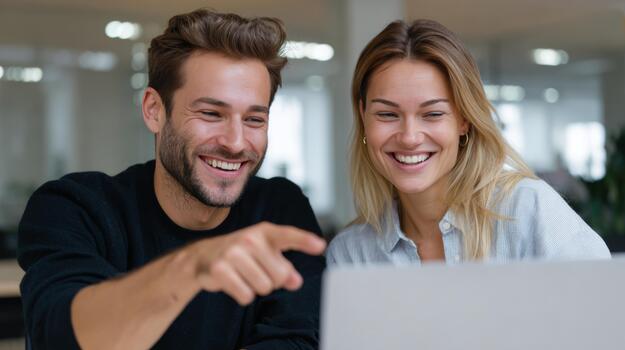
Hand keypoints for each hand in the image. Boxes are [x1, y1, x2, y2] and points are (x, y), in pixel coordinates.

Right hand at [189, 222, 325, 304]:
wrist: (204, 255)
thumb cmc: (242, 254)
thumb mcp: (265, 255)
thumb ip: (284, 266)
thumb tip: (296, 281)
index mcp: (265, 232)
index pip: (288, 235)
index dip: (304, 241)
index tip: (320, 245)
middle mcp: (250, 239)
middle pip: (280, 276)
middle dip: (272, 280)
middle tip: (256, 270)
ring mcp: (234, 252)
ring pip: (264, 287)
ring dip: (257, 288)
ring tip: (244, 275)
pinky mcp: (220, 269)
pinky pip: (246, 295)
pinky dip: (243, 295)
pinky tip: (234, 282)